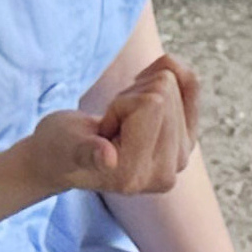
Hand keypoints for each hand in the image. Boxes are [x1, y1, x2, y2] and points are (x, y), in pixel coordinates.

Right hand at [20, 56, 198, 195]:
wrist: (66, 155)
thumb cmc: (61, 147)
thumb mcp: (67, 146)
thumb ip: (86, 152)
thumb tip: (107, 158)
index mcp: (135, 176)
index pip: (151, 103)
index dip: (120, 104)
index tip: (103, 131)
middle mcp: (165, 173)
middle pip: (165, 91)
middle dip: (132, 97)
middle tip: (112, 125)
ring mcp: (179, 159)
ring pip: (175, 83)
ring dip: (141, 93)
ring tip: (121, 122)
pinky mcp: (186, 142)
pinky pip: (190, 84)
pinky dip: (168, 75)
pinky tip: (145, 100)